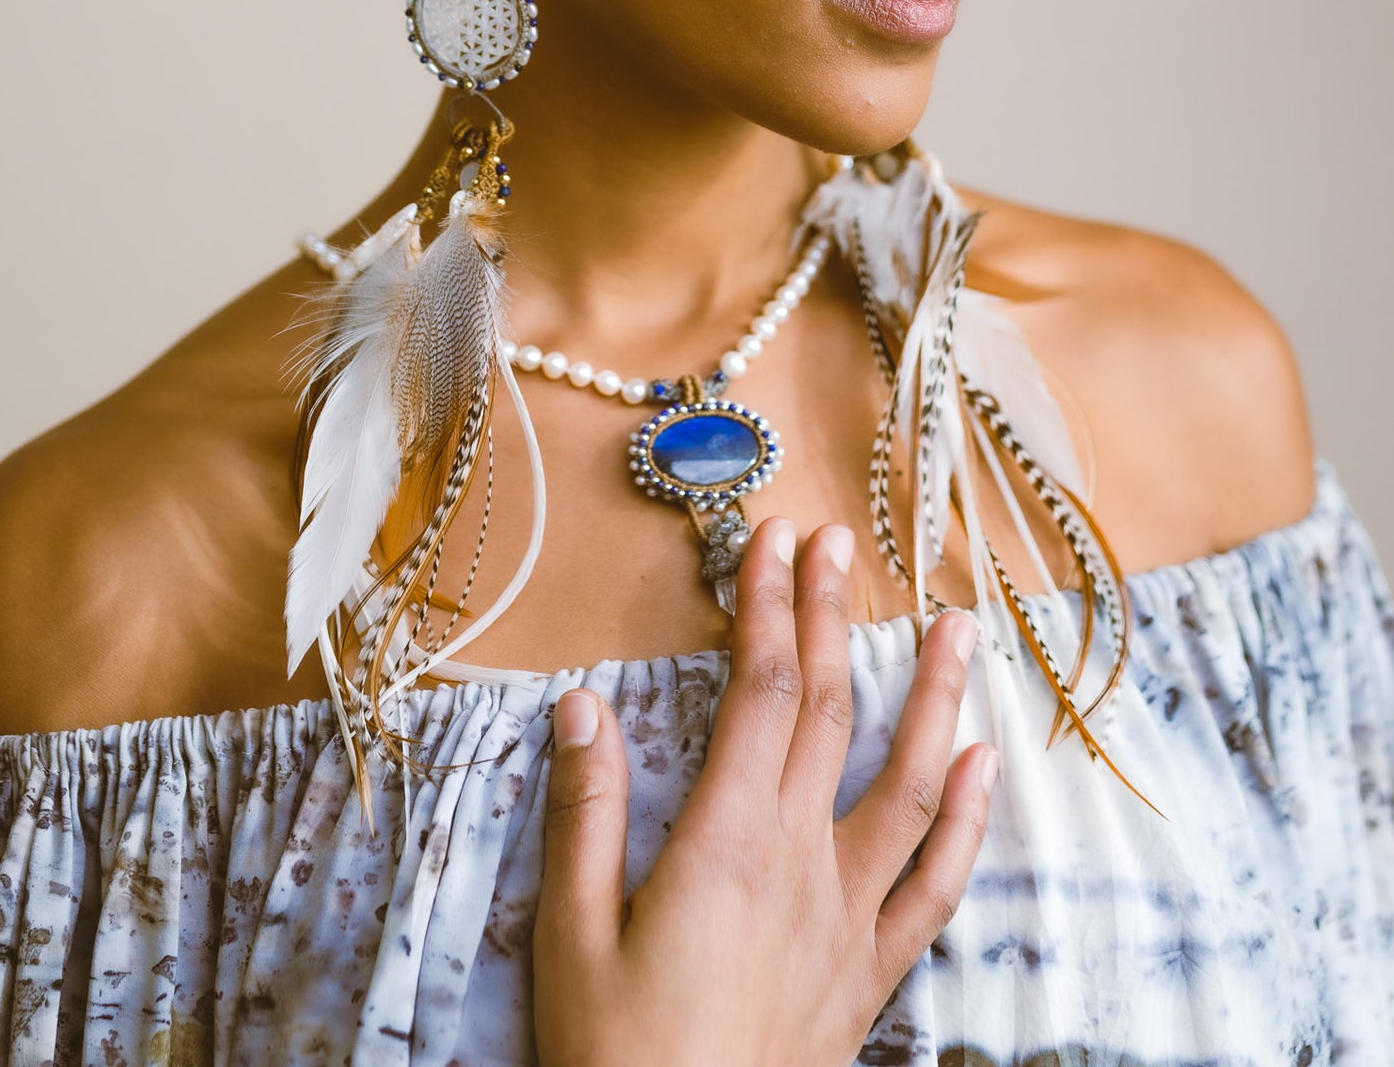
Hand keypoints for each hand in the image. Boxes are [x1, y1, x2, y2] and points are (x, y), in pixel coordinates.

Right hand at [532, 515, 996, 1066]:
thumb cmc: (617, 1059)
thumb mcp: (572, 936)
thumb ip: (585, 814)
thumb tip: (583, 705)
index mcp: (728, 844)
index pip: (759, 691)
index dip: (770, 606)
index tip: (774, 540)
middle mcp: (802, 865)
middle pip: (827, 711)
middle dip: (830, 616)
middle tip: (837, 543)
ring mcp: (848, 918)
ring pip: (909, 785)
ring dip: (933, 698)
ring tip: (957, 628)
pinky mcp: (869, 973)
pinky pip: (935, 886)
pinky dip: (968, 821)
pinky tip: (984, 770)